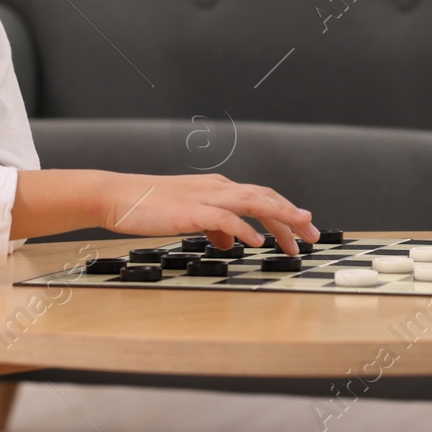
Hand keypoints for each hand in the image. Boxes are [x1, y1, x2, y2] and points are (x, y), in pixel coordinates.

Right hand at [102, 172, 319, 252]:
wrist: (117, 196)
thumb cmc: (150, 207)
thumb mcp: (190, 217)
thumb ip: (215, 227)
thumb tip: (233, 242)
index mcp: (219, 189)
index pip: (262, 196)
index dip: (286, 210)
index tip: (304, 228)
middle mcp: (218, 189)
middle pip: (265, 197)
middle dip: (293, 216)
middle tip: (314, 235)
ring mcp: (204, 198)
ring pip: (252, 201)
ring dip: (279, 217)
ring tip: (299, 233)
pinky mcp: (189, 211)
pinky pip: (223, 219)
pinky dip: (244, 229)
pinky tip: (257, 243)